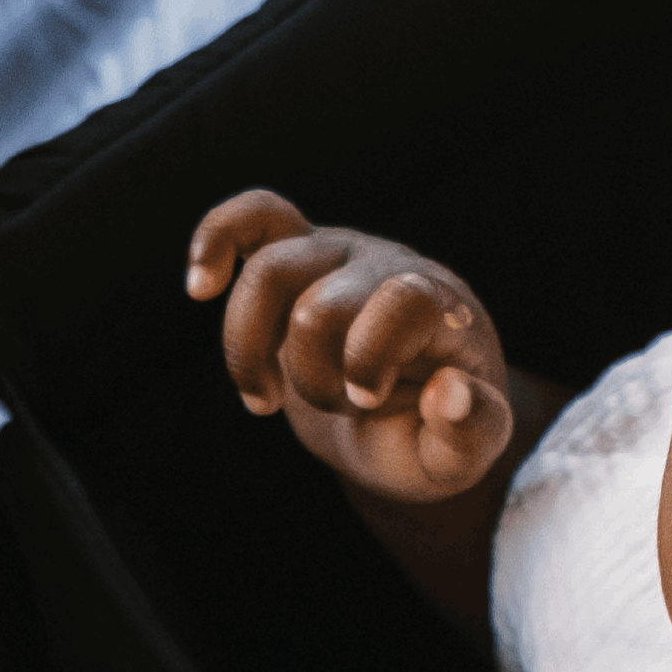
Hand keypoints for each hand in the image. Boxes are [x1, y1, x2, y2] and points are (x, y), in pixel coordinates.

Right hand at [188, 192, 518, 505]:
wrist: (405, 410)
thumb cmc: (433, 429)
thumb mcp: (462, 454)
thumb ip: (471, 433)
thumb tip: (450, 393)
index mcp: (441, 310)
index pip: (402, 303)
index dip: (370, 356)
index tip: (364, 402)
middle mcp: (388, 268)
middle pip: (321, 304)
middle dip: (312, 376)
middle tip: (334, 409)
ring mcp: (340, 254)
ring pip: (271, 270)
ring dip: (252, 348)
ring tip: (264, 399)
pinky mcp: (297, 255)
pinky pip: (255, 217)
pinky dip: (218, 239)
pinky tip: (200, 285)